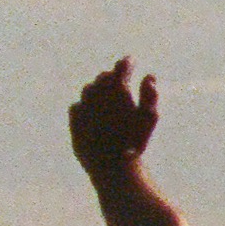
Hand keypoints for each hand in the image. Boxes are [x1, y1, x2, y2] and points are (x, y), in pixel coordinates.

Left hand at [67, 59, 158, 173]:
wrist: (109, 165)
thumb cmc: (135, 141)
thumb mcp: (149, 118)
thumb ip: (150, 95)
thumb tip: (150, 77)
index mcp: (118, 90)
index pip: (121, 68)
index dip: (127, 63)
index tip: (131, 60)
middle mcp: (98, 94)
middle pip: (104, 78)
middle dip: (112, 77)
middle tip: (119, 80)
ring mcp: (84, 106)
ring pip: (89, 90)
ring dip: (97, 90)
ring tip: (105, 95)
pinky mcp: (74, 120)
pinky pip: (78, 106)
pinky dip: (85, 105)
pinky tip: (92, 112)